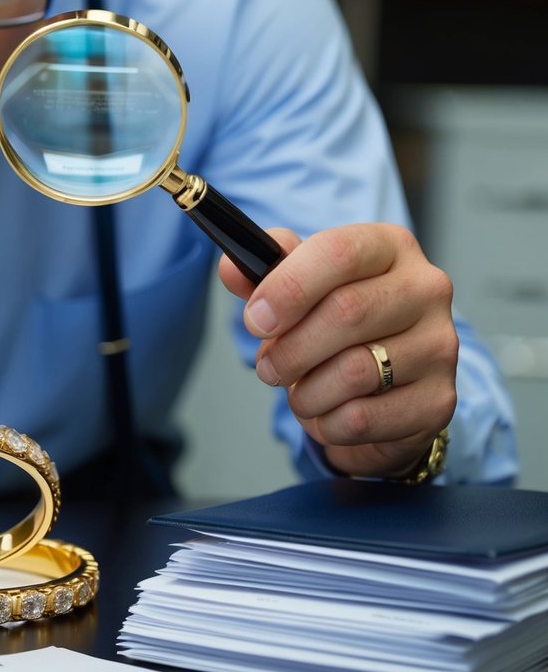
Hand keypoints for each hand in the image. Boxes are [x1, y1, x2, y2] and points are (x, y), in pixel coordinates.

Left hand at [219, 223, 457, 479]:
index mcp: (389, 247)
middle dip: (290, 349)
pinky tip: (328, 413)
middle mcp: (426, 289)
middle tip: (268, 367)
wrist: (389, 386)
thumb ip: (264, 275)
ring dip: (306, 392)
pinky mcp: (438, 400)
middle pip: (347, 312)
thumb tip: (230, 268)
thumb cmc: (342, 328)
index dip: (288, 287)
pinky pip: (361, 418)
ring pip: (354, 372)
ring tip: (302, 391)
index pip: (339, 252)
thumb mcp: (302, 290)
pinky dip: (326, 423)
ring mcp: (441, 346)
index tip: (255, 319)